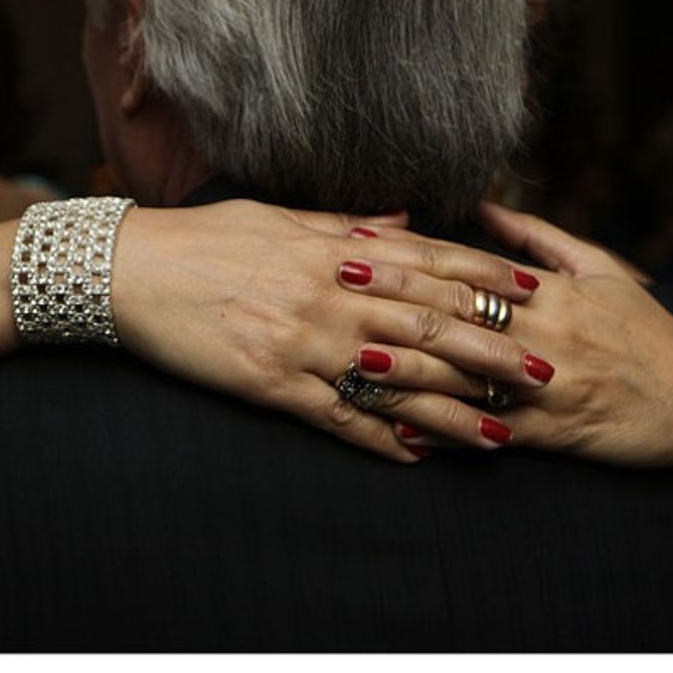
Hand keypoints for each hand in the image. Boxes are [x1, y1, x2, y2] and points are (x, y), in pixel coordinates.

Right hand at [111, 200, 543, 462]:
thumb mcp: (277, 217)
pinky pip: (335, 416)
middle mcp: (326, 295)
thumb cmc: (202, 237)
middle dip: (490, 350)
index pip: (424, 262)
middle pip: (425, 324)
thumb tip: (405, 221)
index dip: (483, 279)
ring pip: (392, 379)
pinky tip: (416, 456)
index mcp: (332, 249)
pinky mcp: (270, 384)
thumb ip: (347, 224)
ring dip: (451, 408)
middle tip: (545, 371)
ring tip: (501, 431)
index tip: (532, 293)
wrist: (127, 270)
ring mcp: (300, 343)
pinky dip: (377, 437)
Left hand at [332, 202, 672, 476]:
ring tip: (351, 359)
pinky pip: (488, 432)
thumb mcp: (603, 270)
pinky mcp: (551, 434)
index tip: (361, 242)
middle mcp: (543, 335)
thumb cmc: (647, 331)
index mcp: (550, 292)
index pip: (465, 268)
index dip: (408, 255)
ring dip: (406, 368)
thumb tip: (485, 204)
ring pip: (463, 375)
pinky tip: (400, 429)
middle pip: (455, 314)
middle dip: (392, 301)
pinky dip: (445, 432)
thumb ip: (538, 239)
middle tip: (335, 287)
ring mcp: (545, 387)